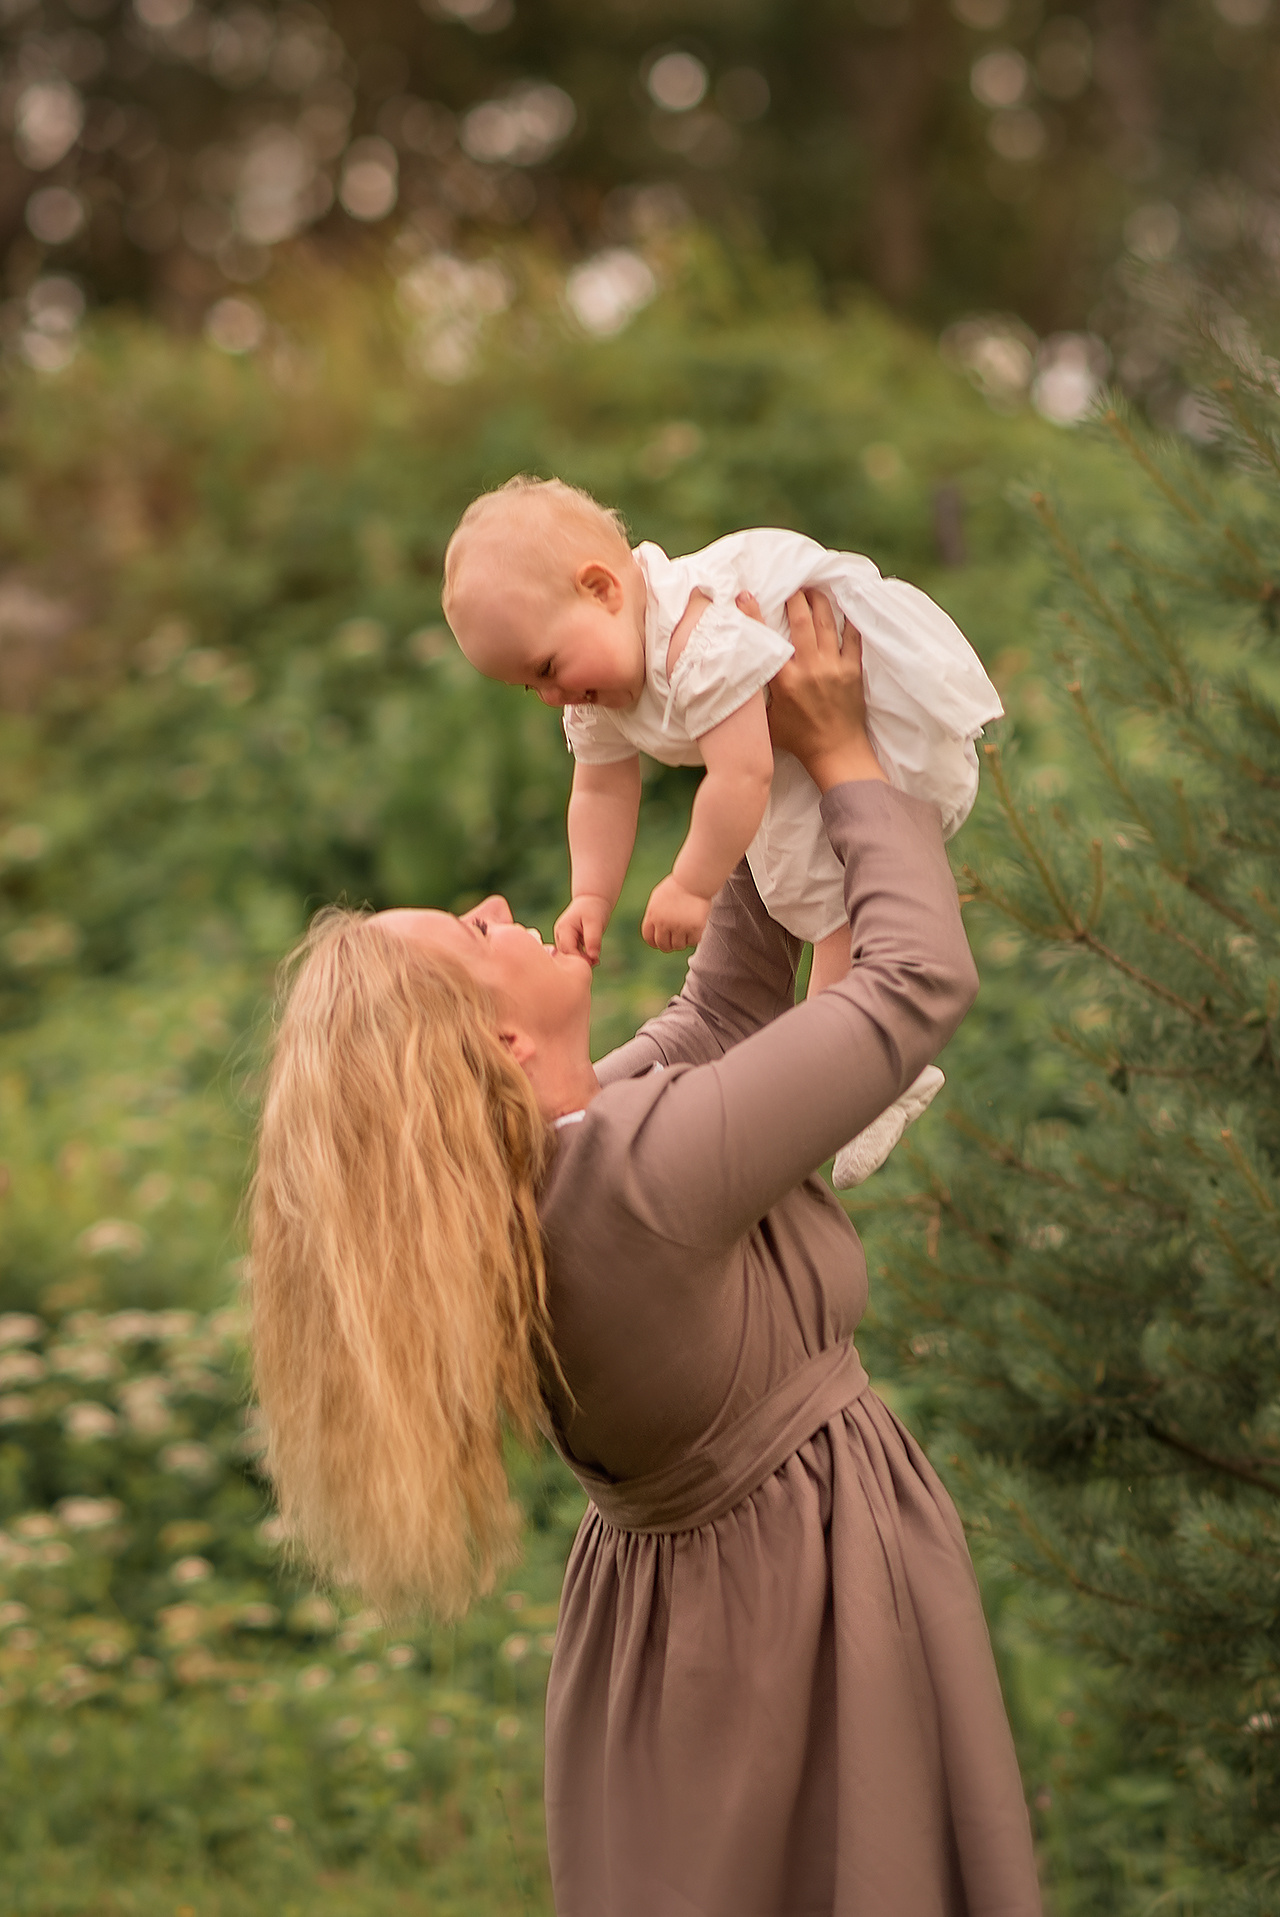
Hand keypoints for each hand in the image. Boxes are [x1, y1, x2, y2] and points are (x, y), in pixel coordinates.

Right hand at [554, 893, 610, 964]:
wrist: (592, 899)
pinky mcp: (566, 940)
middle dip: (580, 960)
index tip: (594, 962)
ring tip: (596, 959)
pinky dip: (582, 956)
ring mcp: (561, 937)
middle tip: (596, 962)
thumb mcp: (595, 923)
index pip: (568, 950)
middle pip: (566, 954)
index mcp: (563, 929)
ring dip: (581, 959)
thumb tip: (593, 957)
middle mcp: (559, 934)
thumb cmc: (594, 909)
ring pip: (568, 955)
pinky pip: (572, 953)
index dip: (580, 958)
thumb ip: (593, 940)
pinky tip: (593, 956)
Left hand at [642, 875, 710, 952]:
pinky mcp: (695, 927)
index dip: (654, 943)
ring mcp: (679, 926)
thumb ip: (654, 913)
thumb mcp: (658, 897)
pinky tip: (695, 931)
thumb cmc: (678, 885)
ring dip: (682, 943)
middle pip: (663, 945)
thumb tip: (654, 929)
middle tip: (674, 943)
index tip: (660, 943)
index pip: (649, 937)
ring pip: (678, 946)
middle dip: (668, 946)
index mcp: (652, 915)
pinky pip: (693, 942)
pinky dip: (694, 939)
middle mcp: (663, 923)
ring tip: (686, 935)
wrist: (694, 879)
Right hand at [738, 587, 885, 793]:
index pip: (767, 640)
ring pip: (827, 623)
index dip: (754, 614)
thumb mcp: (767, 721)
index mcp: (785, 681)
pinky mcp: (852, 670)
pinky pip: (852, 638)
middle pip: (802, 621)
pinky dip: (848, 620)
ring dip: (819, 601)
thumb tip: (735, 677)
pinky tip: (844, 606)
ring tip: (813, 588)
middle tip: (791, 584)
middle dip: (795, 598)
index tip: (745, 595)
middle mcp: (810, 669)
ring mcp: (834, 667)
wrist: (836, 752)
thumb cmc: (798, 740)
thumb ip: (754, 696)